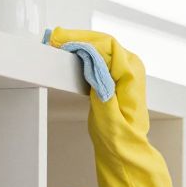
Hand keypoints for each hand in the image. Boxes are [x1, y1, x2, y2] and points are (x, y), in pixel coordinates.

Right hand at [46, 27, 176, 186]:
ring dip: (79, 41)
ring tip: (56, 42)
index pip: (108, 47)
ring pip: (101, 45)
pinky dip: (83, 50)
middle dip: (78, 37)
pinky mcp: (117, 73)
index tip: (61, 43)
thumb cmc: (118, 139)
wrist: (125, 149)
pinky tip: (68, 50)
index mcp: (132, 77)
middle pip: (104, 41)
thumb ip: (101, 87)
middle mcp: (133, 68)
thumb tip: (92, 61)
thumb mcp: (107, 117)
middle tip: (53, 38)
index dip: (83, 41)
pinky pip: (100, 54)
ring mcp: (126, 69)